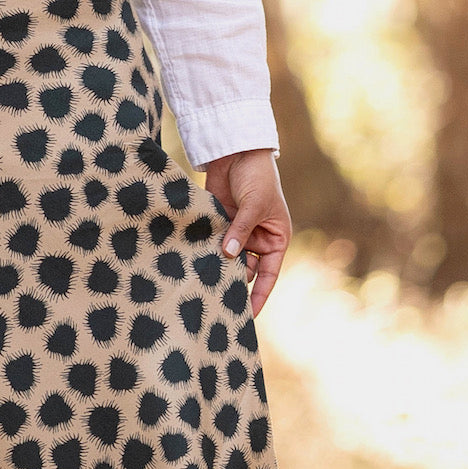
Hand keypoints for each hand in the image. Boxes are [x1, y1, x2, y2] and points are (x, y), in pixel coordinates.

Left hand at [203, 148, 290, 318]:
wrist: (237, 152)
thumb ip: (241, 230)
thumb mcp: (254, 205)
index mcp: (276, 239)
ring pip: (226, 259)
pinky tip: (191, 265)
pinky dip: (203, 253)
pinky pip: (211, 245)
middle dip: (232, 282)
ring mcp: (236, 233)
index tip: (250, 316)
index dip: (260, 295)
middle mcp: (257, 240)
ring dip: (216, 267)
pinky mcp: (218, 225)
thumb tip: (228, 256)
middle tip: (217, 301)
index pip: (269, 274)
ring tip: (201, 284)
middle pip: (245, 270)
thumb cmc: (257, 177)